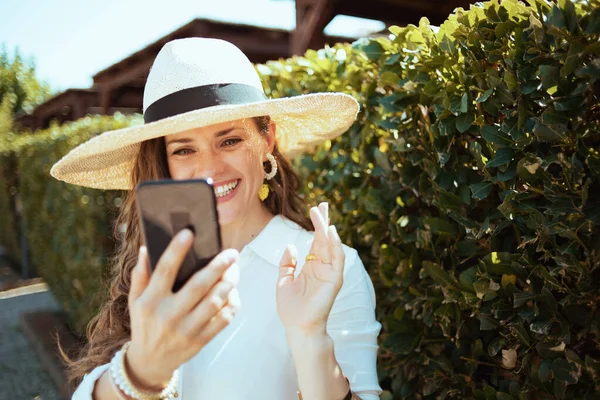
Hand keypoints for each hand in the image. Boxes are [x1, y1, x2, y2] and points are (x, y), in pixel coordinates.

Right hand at [125, 230, 240, 389]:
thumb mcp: (135, 301)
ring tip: (235, 270)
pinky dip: (232, 304)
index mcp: (150, 301)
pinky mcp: (200, 341)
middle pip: (198, 286)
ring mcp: (185, 329)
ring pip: (215, 302)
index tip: (189, 233)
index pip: (165, 270)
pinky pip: (223, 320)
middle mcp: (168, 315)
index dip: (177, 250)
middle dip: (218, 266)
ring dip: (229, 283)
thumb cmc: (144, 324)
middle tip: (232, 253)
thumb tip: (147, 248)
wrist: (149, 362)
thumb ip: (140, 275)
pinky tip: (233, 293)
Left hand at [276, 202, 344, 335]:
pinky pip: (337, 258)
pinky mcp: (335, 279)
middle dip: (323, 221)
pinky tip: (330, 232)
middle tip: (322, 204)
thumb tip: (291, 246)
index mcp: (311, 266)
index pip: (316, 241)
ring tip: (321, 213)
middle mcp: (323, 267)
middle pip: (325, 239)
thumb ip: (287, 263)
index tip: (315, 209)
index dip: (316, 225)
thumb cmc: (290, 308)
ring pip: (331, 245)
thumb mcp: (284, 281)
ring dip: (326, 228)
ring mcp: (330, 272)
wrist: (297, 326)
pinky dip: (335, 244)